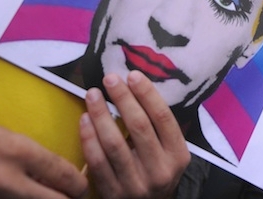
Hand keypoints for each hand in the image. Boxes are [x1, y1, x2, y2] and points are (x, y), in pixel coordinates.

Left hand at [80, 71, 189, 198]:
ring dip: (101, 114)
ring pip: (115, 143)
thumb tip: (137, 85)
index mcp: (178, 155)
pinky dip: (89, 138)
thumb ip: (158, 126)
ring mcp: (136, 185)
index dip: (147, 94)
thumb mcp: (169, 152)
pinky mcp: (113, 194)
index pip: (162, 118)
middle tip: (109, 78)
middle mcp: (160, 171)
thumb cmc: (157, 170)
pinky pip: (97, 161)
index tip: (132, 75)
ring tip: (92, 94)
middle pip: (139, 126)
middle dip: (122, 98)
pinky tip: (84, 119)